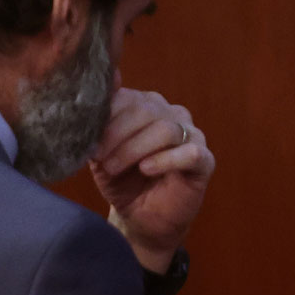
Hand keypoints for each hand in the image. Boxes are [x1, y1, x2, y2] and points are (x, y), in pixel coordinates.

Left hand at [91, 89, 212, 271]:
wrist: (140, 219)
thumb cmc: (122, 182)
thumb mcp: (102, 150)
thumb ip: (103, 116)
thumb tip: (112, 75)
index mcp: (149, 107)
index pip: (130, 98)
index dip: (107, 117)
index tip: (89, 142)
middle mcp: (173, 115)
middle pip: (146, 110)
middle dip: (118, 134)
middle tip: (99, 158)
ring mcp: (192, 137)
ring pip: (165, 130)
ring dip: (134, 149)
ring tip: (114, 168)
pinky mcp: (205, 162)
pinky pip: (190, 153)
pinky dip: (165, 160)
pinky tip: (146, 170)